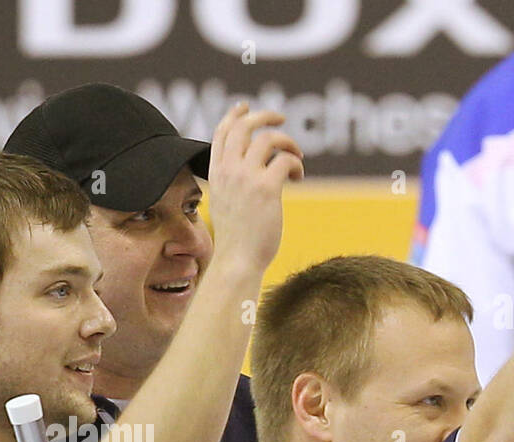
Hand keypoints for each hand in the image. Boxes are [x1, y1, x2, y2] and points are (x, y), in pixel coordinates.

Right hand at [206, 102, 303, 270]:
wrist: (238, 262)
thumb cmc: (236, 240)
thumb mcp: (226, 204)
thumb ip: (232, 183)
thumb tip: (253, 171)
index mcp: (216, 174)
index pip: (222, 133)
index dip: (234, 115)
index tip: (245, 107)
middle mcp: (228, 172)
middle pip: (244, 126)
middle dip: (265, 116)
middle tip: (281, 119)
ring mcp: (246, 178)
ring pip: (269, 138)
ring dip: (288, 142)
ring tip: (296, 155)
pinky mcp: (266, 188)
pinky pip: (286, 160)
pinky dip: (296, 164)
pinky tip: (297, 178)